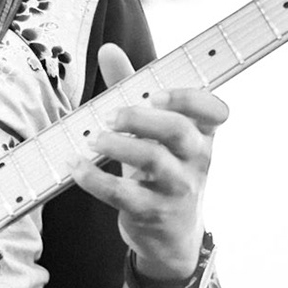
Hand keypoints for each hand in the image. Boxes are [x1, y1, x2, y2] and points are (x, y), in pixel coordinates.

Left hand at [71, 43, 229, 281]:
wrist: (171, 237)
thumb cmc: (161, 173)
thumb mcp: (153, 134)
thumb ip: (132, 91)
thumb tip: (109, 50)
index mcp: (201, 136)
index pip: (211, 110)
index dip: (188, 98)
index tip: (157, 94)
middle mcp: (196, 161)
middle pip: (179, 131)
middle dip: (142, 118)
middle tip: (111, 115)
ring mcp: (177, 190)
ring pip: (153, 161)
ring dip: (118, 146)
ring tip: (93, 139)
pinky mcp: (154, 213)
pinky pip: (124, 195)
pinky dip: (95, 179)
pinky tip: (76, 167)